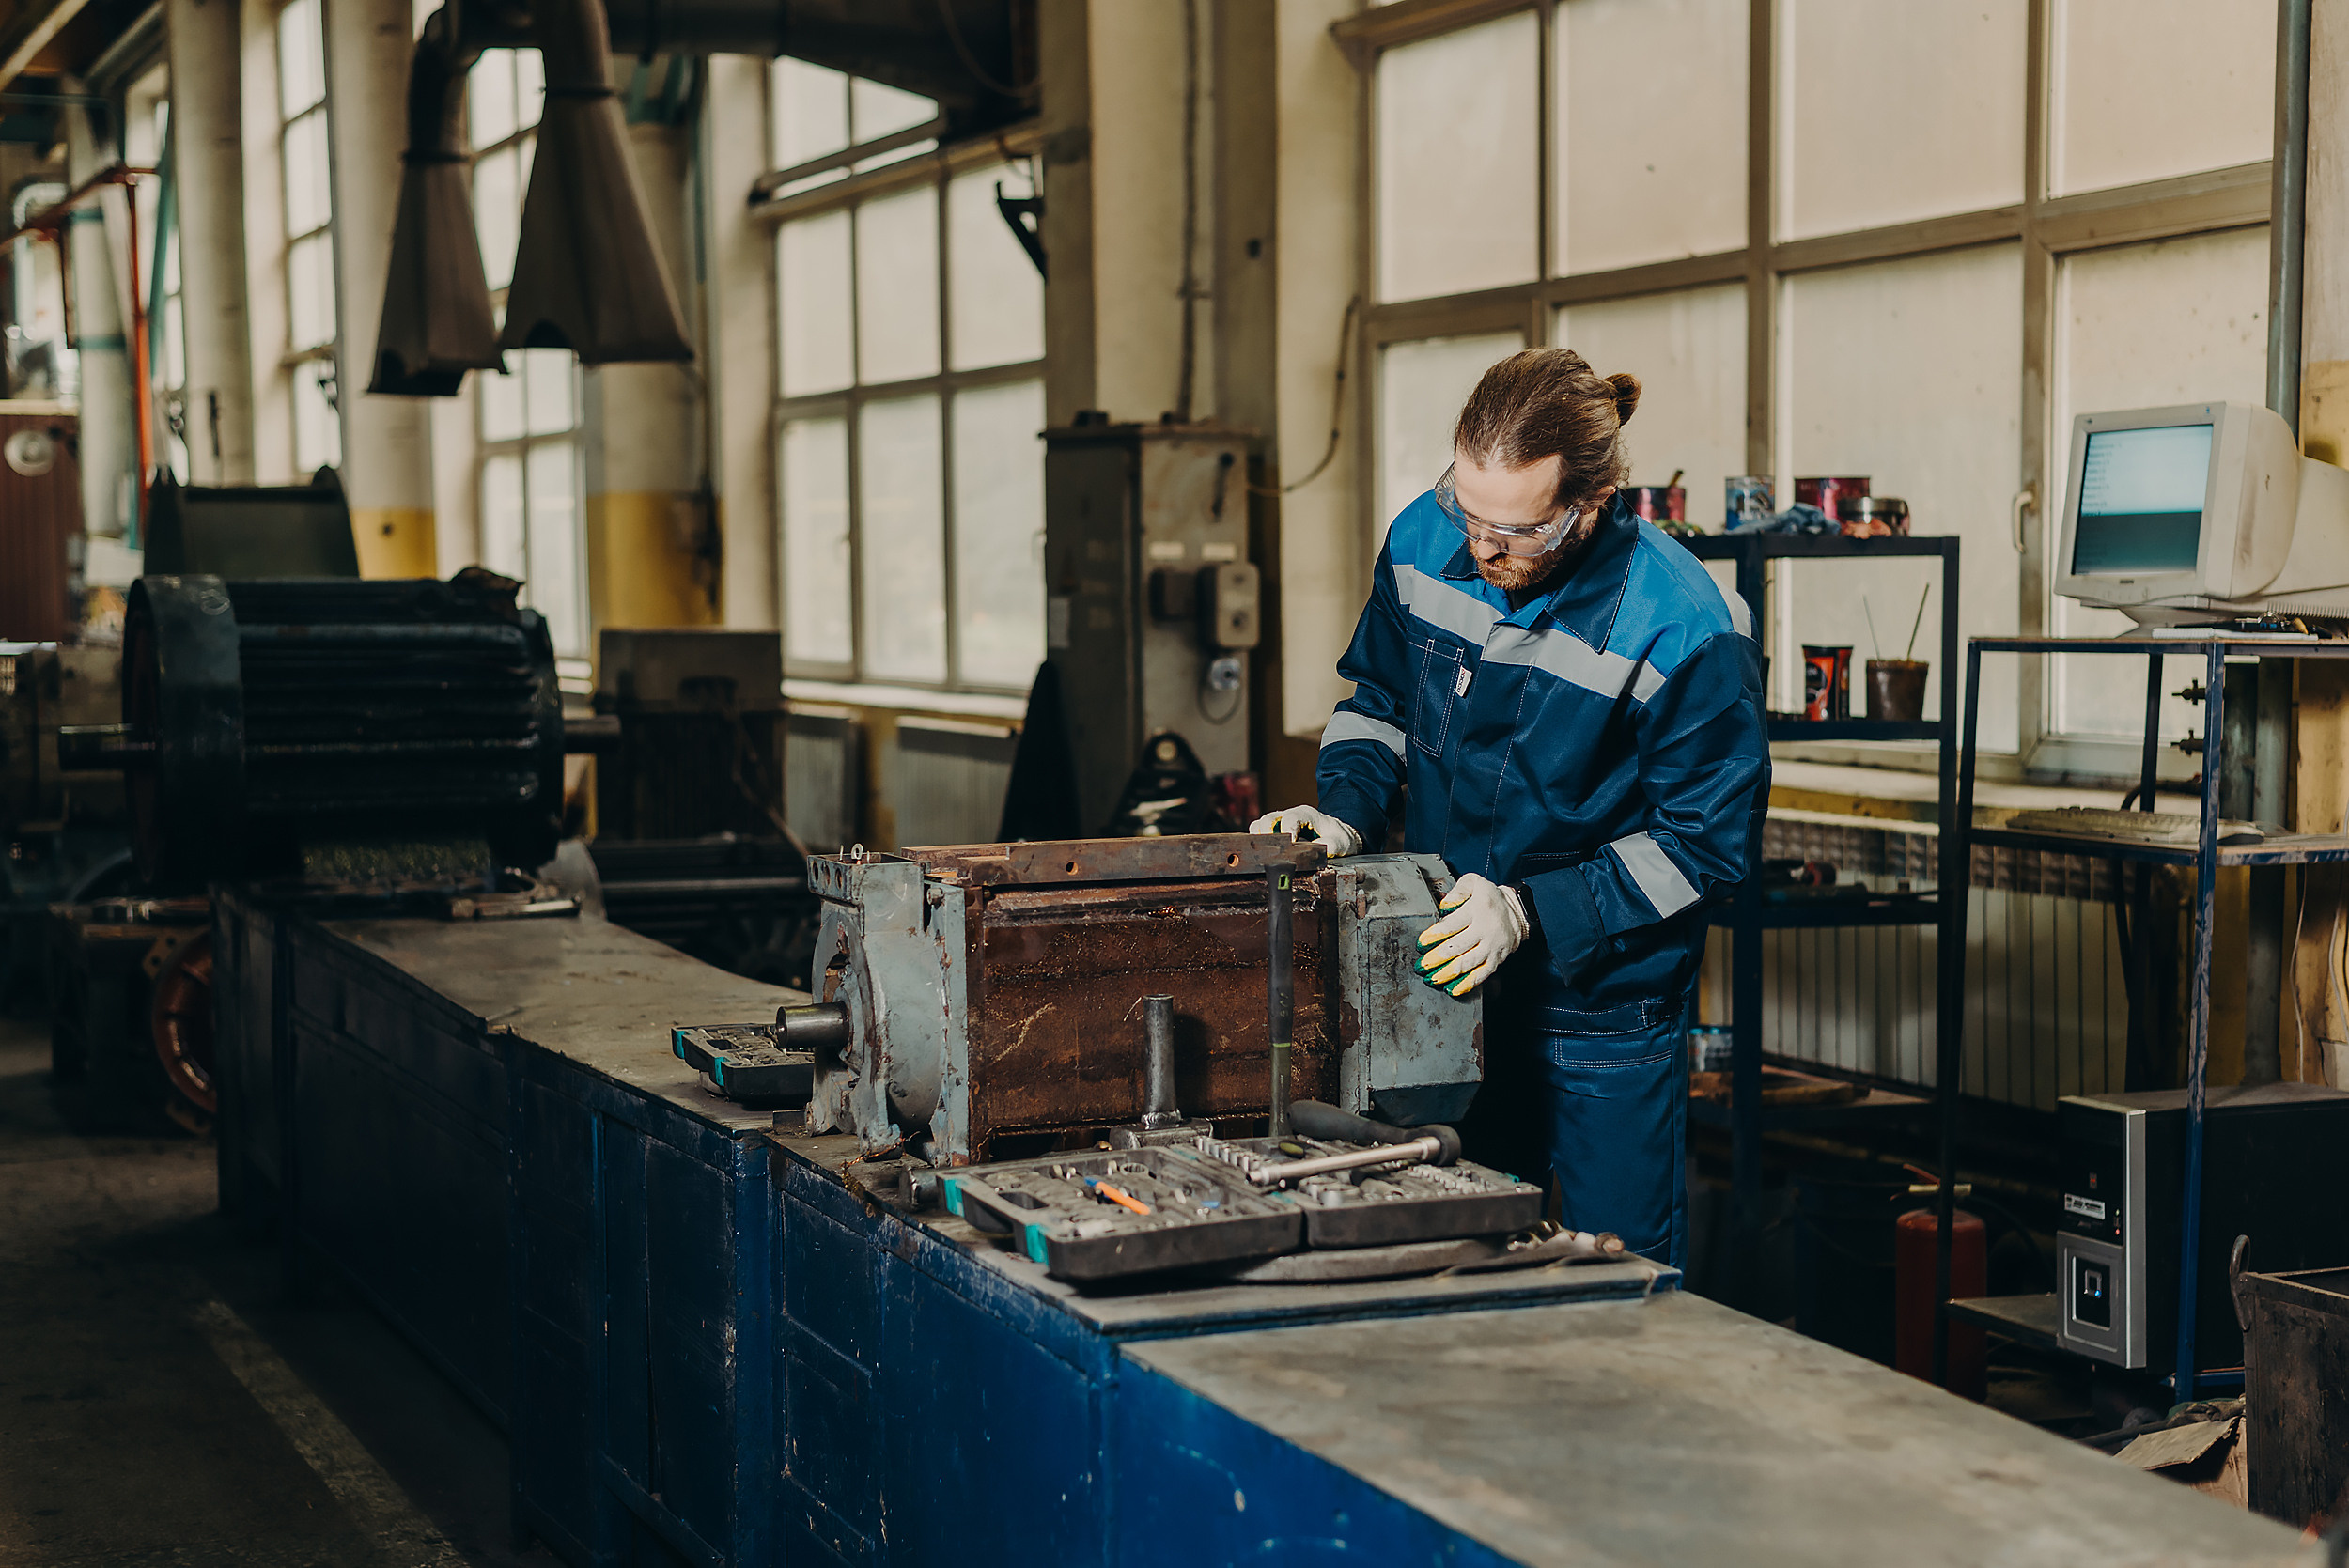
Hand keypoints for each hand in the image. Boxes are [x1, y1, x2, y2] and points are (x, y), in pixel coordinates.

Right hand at [1248, 806, 1361, 856]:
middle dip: (1266, 834)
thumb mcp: (1340, 842)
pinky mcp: (1276, 831)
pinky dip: (1258, 842)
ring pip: (1261, 825)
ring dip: (1260, 838)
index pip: (1290, 818)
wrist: (1338, 837)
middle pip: (1269, 819)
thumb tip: (1321, 849)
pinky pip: (1260, 833)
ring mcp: (1281, 822)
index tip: (1288, 844)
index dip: (1287, 831)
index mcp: (1306, 814)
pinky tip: (1263, 855)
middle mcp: (1290, 815)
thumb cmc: (1338, 838)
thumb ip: (1332, 845)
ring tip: (1263, 854)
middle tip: (1270, 850)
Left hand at [1416, 874, 1527, 995]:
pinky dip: (1468, 984)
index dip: (1435, 935)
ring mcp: (1493, 946)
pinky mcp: (1497, 959)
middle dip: (1438, 958)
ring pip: (1469, 963)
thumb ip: (1457, 891)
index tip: (1421, 943)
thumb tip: (1444, 906)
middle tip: (1422, 965)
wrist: (1517, 911)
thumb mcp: (1474, 882)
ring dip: (1449, 973)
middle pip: (1459, 947)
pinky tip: (1453, 989)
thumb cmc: (1489, 897)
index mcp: (1479, 909)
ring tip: (1433, 979)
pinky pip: (1482, 974)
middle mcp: (1487, 929)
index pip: (1453, 924)